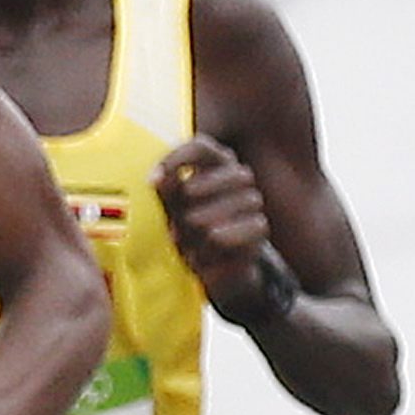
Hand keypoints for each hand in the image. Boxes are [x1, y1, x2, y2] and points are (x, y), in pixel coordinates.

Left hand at [153, 133, 277, 309]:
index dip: (180, 157)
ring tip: (191, 231)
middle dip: (208, 189)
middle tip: (183, 211)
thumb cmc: (188, 231)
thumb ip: (166, 191)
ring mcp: (252, 205)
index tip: (154, 178)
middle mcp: (237, 182)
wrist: (210, 268)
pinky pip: (255, 225)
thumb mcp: (171, 210)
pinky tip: (211, 239)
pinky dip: (229, 235)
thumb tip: (159, 177)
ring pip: (249, 199)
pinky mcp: (259, 231)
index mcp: (211, 168)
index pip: (202, 147)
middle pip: (237, 172)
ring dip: (214, 216)